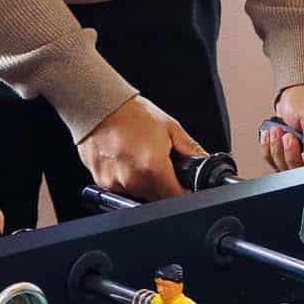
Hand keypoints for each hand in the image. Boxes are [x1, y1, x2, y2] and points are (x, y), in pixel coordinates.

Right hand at [78, 94, 205, 201]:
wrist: (98, 106)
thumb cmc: (131, 114)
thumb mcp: (170, 128)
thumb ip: (191, 150)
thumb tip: (205, 163)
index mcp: (153, 168)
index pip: (177, 197)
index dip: (184, 191)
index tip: (183, 183)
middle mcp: (134, 180)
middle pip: (158, 197)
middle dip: (164, 184)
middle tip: (160, 162)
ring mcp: (116, 184)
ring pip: (140, 194)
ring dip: (145, 182)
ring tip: (140, 156)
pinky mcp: (103, 183)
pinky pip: (122, 188)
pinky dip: (128, 178)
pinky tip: (125, 159)